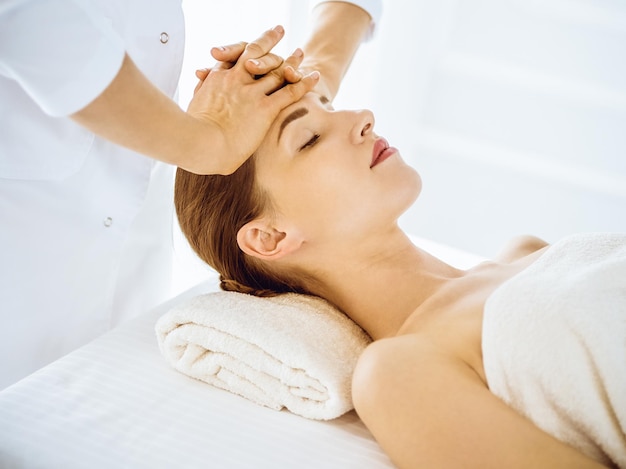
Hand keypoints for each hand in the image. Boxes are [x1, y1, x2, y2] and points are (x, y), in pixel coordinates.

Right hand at [185, 26, 318, 174]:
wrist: (199, 144)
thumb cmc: (192, 134)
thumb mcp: (193, 108)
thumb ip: (200, 96)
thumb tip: (202, 87)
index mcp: (216, 80)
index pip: (232, 59)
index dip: (241, 52)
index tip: (249, 49)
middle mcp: (235, 80)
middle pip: (254, 53)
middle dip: (267, 40)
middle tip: (278, 30)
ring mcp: (251, 93)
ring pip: (276, 71)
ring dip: (291, 61)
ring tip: (301, 53)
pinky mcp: (264, 108)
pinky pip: (290, 92)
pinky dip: (304, 83)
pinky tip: (314, 76)